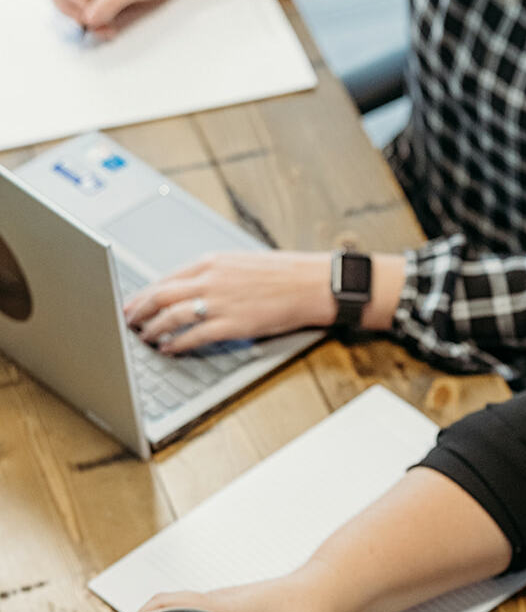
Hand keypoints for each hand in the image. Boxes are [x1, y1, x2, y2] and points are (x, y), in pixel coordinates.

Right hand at [45, 0, 236, 35]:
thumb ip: (110, 1)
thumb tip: (89, 19)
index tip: (87, 14)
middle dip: (71, 11)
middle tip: (93, 26)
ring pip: (71, 5)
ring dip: (84, 21)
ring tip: (107, 32)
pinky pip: (87, 13)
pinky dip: (95, 24)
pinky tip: (110, 30)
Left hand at [125, 251, 335, 352]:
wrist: (311, 284)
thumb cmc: (284, 275)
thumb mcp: (242, 264)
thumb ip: (215, 273)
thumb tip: (195, 286)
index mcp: (212, 262)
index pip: (167, 277)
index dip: (145, 292)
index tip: (133, 302)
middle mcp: (210, 279)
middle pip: (161, 294)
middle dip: (139, 309)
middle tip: (127, 321)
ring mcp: (220, 302)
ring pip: (172, 315)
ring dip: (154, 328)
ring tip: (145, 337)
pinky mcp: (233, 324)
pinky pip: (195, 336)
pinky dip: (177, 344)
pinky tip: (169, 349)